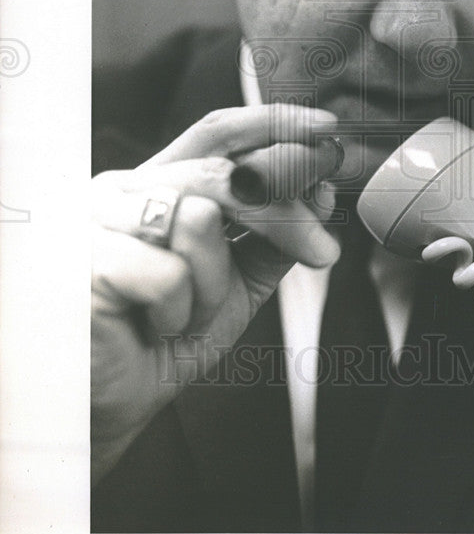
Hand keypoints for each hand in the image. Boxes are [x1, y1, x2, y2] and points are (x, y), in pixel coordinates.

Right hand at [91, 104, 340, 482]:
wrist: (109, 409)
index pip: (217, 133)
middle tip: (322, 251)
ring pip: (198, 219)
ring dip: (212, 286)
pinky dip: (177, 314)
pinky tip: (151, 329)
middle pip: (222, 172)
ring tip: (183, 317)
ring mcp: (98, 219)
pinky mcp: (87, 260)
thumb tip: (321, 192)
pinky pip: (169, 274)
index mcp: (158, 185)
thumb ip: (272, 237)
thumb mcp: (235, 282)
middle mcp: (124, 189)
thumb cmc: (162, 340)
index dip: (273, 124)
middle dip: (283, 213)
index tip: (327, 130)